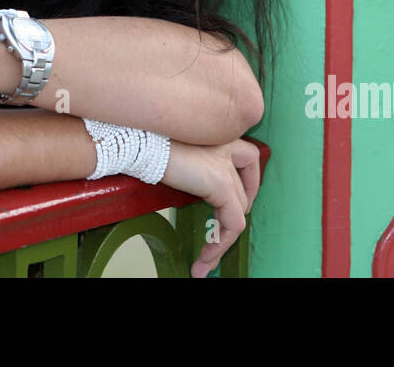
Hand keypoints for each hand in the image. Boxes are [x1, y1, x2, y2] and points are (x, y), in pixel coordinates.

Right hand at [160, 137, 260, 277]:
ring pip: (239, 211)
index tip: (230, 202)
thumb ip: (198, 165)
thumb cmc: (152, 146)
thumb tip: (200, 190)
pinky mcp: (221, 184)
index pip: (249, 159)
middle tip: (214, 238)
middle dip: (230, 218)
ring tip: (207, 259)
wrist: (143, 143)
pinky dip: (221, 244)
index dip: (247, 184)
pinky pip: (233, 223)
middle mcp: (230, 145)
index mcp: (223, 134)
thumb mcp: (182, 153)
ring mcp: (227, 166)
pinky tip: (206, 256)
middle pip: (244, 191)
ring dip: (223, 239)